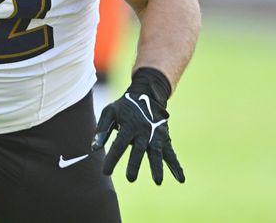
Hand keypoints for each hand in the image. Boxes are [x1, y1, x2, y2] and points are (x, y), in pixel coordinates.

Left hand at [91, 68, 183, 184]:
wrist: (147, 94)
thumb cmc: (124, 107)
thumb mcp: (109, 112)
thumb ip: (101, 129)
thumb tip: (94, 148)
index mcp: (128, 125)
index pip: (118, 145)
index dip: (111, 159)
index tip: (105, 172)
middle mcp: (143, 130)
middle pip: (138, 150)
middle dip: (134, 165)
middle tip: (130, 179)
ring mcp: (155, 135)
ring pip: (156, 153)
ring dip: (157, 167)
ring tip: (157, 182)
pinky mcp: (165, 138)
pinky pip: (171, 153)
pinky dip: (176, 166)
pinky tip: (180, 179)